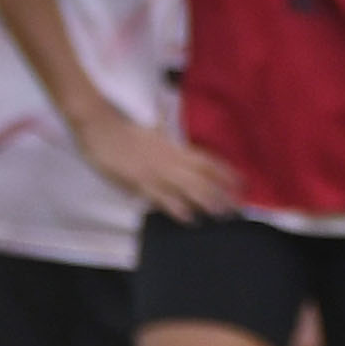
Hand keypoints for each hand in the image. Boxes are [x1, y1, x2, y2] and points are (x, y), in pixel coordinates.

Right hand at [76, 108, 241, 220]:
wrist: (100, 127)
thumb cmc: (125, 129)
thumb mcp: (153, 129)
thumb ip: (169, 132)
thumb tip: (178, 132)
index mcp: (176, 148)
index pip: (209, 161)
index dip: (228, 173)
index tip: (244, 185)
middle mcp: (171, 160)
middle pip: (204, 178)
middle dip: (222, 193)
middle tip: (238, 209)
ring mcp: (156, 171)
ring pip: (187, 188)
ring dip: (205, 202)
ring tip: (221, 215)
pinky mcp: (139, 181)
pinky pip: (162, 196)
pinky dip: (177, 207)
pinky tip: (189, 218)